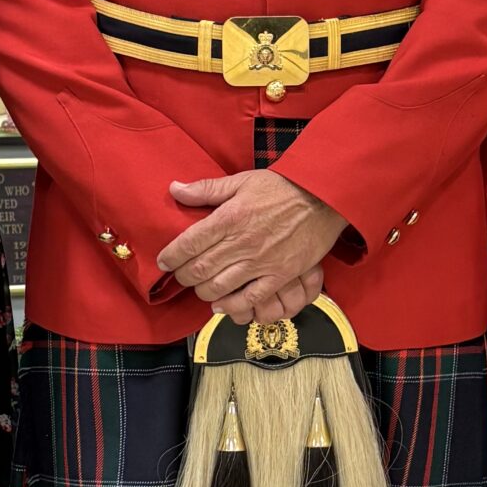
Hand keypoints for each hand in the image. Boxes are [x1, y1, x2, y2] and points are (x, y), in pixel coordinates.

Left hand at [157, 171, 345, 316]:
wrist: (322, 198)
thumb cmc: (282, 188)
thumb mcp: (242, 181)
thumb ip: (206, 189)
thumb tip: (175, 189)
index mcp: (229, 217)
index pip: (189, 243)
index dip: (171, 256)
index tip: (164, 261)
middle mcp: (241, 242)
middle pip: (200, 269)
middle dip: (184, 276)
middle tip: (179, 275)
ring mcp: (261, 262)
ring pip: (220, 287)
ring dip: (203, 291)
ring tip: (199, 288)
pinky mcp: (279, 275)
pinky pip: (250, 298)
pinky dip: (231, 305)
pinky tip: (221, 305)